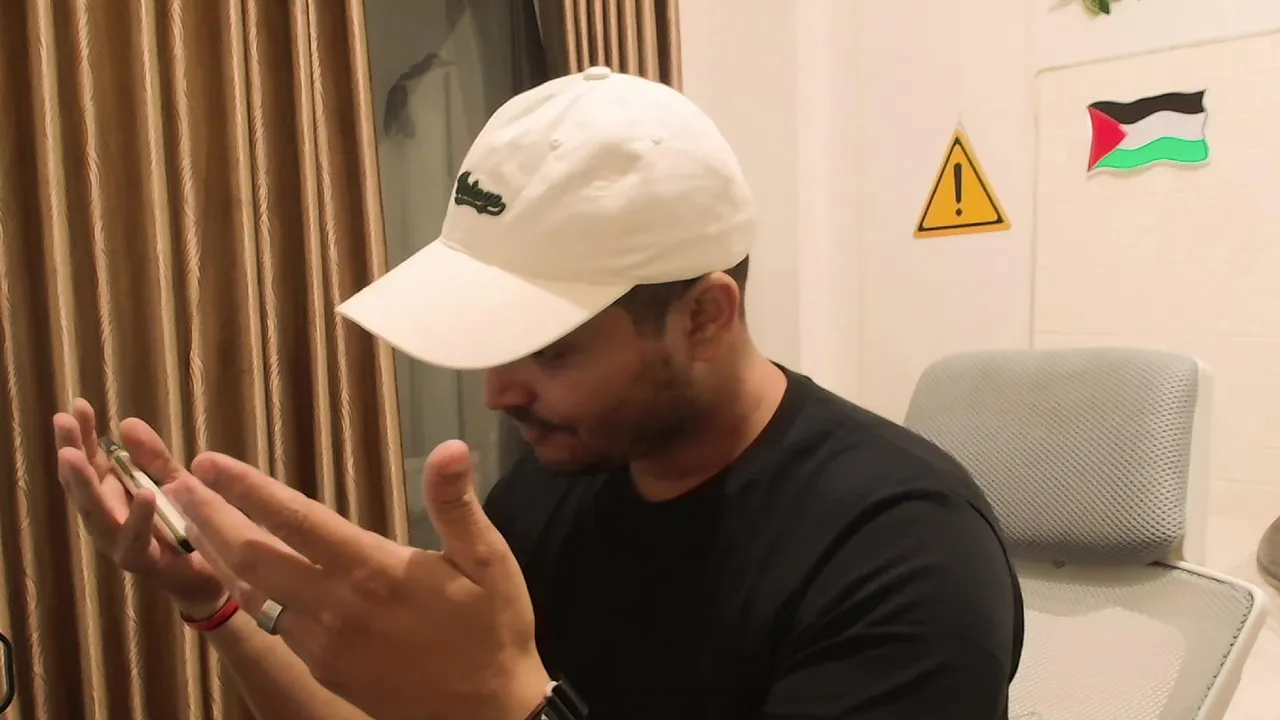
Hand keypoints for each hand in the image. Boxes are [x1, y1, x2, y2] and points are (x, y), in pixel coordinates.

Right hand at [52, 400, 226, 617]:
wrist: (211, 574)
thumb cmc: (187, 525)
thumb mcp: (174, 482)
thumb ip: (153, 457)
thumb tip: (126, 422)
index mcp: (114, 496)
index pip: (92, 461)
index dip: (83, 436)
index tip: (77, 405)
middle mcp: (109, 518)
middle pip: (84, 484)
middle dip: (72, 452)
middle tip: (64, 422)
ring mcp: (120, 542)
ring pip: (96, 513)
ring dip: (84, 484)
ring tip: (74, 455)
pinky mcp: (142, 562)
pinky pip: (135, 539)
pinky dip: (139, 517)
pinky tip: (144, 494)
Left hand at [168, 439, 550, 719]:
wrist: (488, 713)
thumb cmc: (492, 629)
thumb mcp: (490, 561)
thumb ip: (458, 504)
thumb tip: (449, 447)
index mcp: (374, 572)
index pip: (297, 520)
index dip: (248, 489)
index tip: (208, 462)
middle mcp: (337, 607)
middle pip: (253, 556)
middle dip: (210, 517)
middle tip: (173, 485)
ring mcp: (323, 643)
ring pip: (255, 592)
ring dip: (220, 554)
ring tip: (192, 521)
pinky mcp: (322, 668)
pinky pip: (274, 622)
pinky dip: (248, 591)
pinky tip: (241, 574)